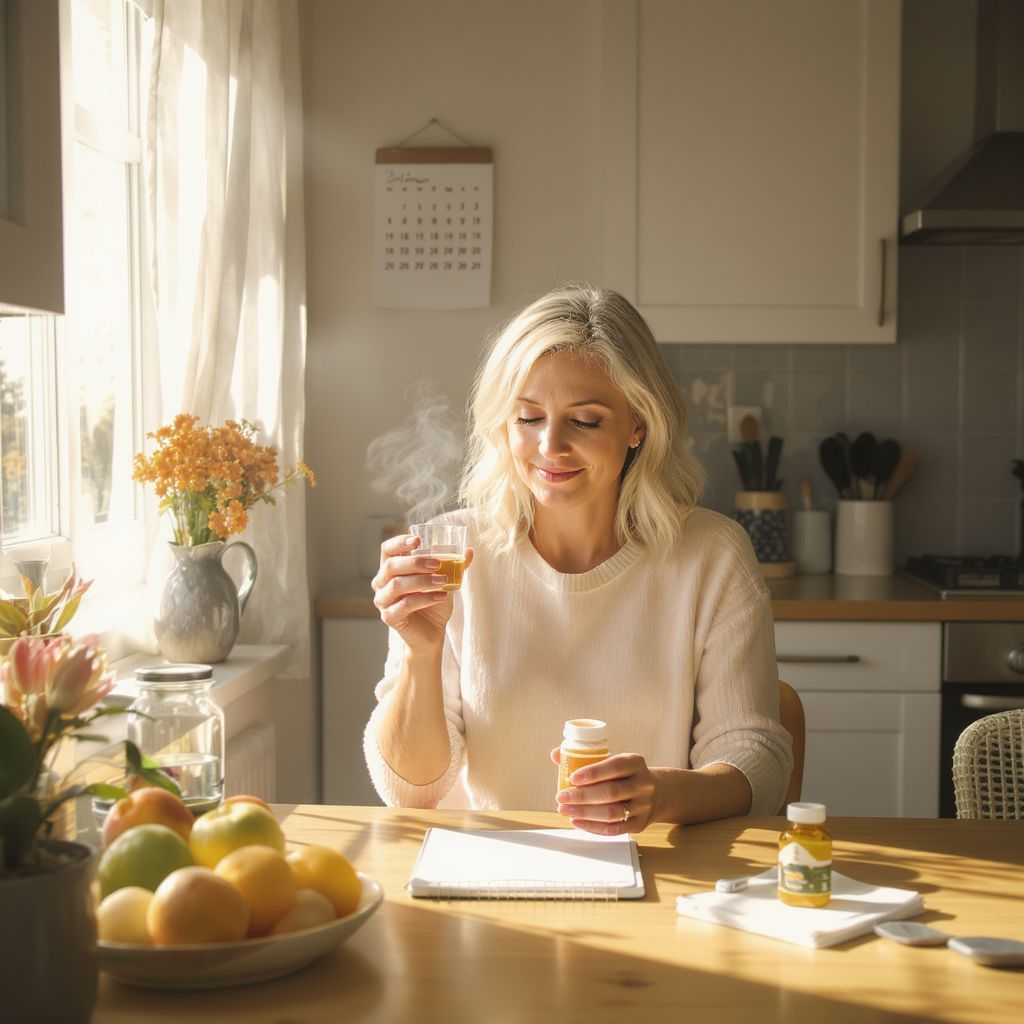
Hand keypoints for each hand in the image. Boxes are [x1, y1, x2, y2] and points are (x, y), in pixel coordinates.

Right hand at [372, 533, 473, 655]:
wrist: (432, 632)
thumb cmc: (433, 602)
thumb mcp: (445, 581)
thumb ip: (455, 566)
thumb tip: (469, 551)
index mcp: (392, 569)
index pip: (387, 549)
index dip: (399, 542)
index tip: (418, 540)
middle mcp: (382, 583)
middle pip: (391, 565)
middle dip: (415, 562)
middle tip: (437, 564)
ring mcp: (383, 601)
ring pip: (397, 585)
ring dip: (422, 581)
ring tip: (443, 581)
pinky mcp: (389, 617)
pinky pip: (404, 605)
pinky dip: (424, 599)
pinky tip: (441, 596)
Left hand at [550, 747, 658, 833]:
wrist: (657, 793)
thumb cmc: (626, 775)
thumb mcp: (614, 760)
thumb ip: (586, 757)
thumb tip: (555, 754)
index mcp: (636, 762)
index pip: (615, 766)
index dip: (593, 772)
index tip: (572, 777)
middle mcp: (643, 784)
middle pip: (612, 792)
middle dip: (582, 796)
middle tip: (561, 797)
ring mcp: (644, 806)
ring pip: (612, 813)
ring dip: (585, 813)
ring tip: (565, 809)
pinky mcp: (640, 824)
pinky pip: (615, 829)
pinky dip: (593, 827)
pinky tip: (577, 821)